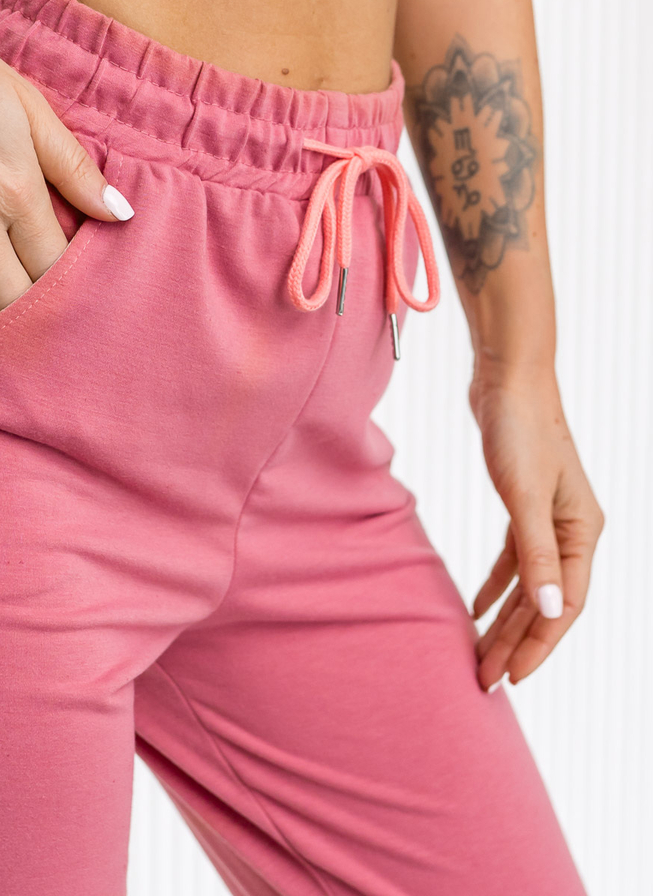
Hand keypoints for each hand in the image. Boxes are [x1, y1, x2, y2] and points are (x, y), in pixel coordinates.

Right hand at [0, 0, 134, 344]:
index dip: (70, 292)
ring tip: (5, 350)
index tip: (76, 303)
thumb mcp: (26, 104)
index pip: (57, 268)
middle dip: (35, 325)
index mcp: (17, 189)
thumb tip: (122, 214)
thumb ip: (74, 166)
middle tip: (47, 339)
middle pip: (18, 303)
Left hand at [468, 365, 604, 689]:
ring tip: (480, 654)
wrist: (507, 379)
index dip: (539, 645)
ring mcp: (548, 519)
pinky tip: (477, 608)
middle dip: (516, 642)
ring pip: (528, 584)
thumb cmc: (520, 430)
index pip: (564, 606)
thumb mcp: (524, 494)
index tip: (511, 677)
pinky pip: (513, 559)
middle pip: (544, 602)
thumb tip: (551, 613)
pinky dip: (496, 585)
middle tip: (485, 680)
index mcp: (582, 532)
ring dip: (505, 620)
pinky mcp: (523, 505)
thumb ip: (536, 554)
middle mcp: (571, 531)